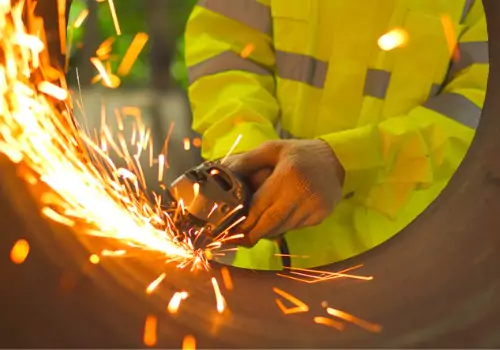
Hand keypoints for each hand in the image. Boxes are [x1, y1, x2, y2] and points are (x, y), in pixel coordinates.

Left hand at [223, 139, 344, 246]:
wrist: (336, 159)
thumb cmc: (299, 153)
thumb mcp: (272, 149)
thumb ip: (247, 160)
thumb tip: (223, 170)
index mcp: (288, 176)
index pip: (261, 207)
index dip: (245, 222)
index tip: (231, 230)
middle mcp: (302, 194)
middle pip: (271, 224)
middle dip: (252, 234)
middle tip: (237, 239)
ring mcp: (314, 207)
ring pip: (282, 228)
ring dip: (266, 231)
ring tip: (254, 229)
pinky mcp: (321, 215)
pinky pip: (295, 227)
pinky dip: (282, 227)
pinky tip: (276, 221)